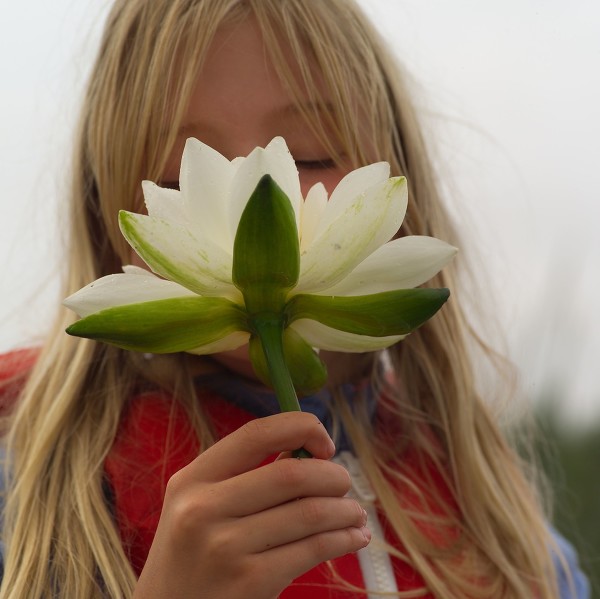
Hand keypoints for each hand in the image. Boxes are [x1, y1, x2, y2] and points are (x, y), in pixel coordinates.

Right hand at [134, 411, 370, 598]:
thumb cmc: (193, 552)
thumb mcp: (200, 504)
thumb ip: (245, 475)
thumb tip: (308, 450)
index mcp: (193, 479)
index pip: (255, 434)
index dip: (300, 427)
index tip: (324, 441)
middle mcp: (203, 509)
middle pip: (290, 474)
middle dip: (332, 475)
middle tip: (344, 482)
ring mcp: (225, 548)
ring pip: (309, 513)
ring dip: (345, 509)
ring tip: (355, 513)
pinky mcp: (250, 583)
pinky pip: (313, 549)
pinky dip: (343, 539)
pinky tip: (353, 537)